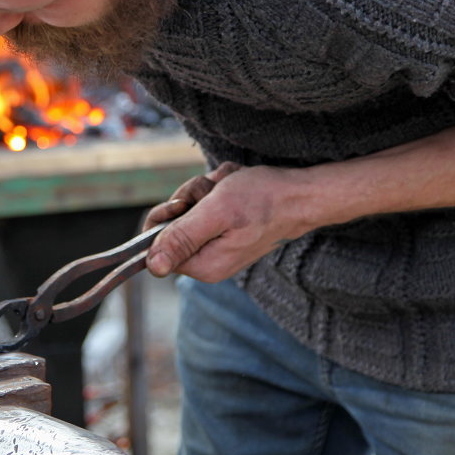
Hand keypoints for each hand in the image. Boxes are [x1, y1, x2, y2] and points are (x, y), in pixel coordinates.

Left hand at [143, 162, 313, 281]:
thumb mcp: (216, 213)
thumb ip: (182, 239)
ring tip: (230, 186)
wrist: (302, 193)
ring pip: (190, 209)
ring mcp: (218, 245)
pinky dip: (219, 189)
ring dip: (207, 189)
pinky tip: (236, 186)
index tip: (185, 204)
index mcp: (204, 265)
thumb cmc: (264, 200)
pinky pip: (207, 205)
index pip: (156, 246)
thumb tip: (152, 267)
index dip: (166, 218)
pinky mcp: (226, 231)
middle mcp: (209, 260)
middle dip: (191, 197)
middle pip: (173, 224)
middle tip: (215, 191)